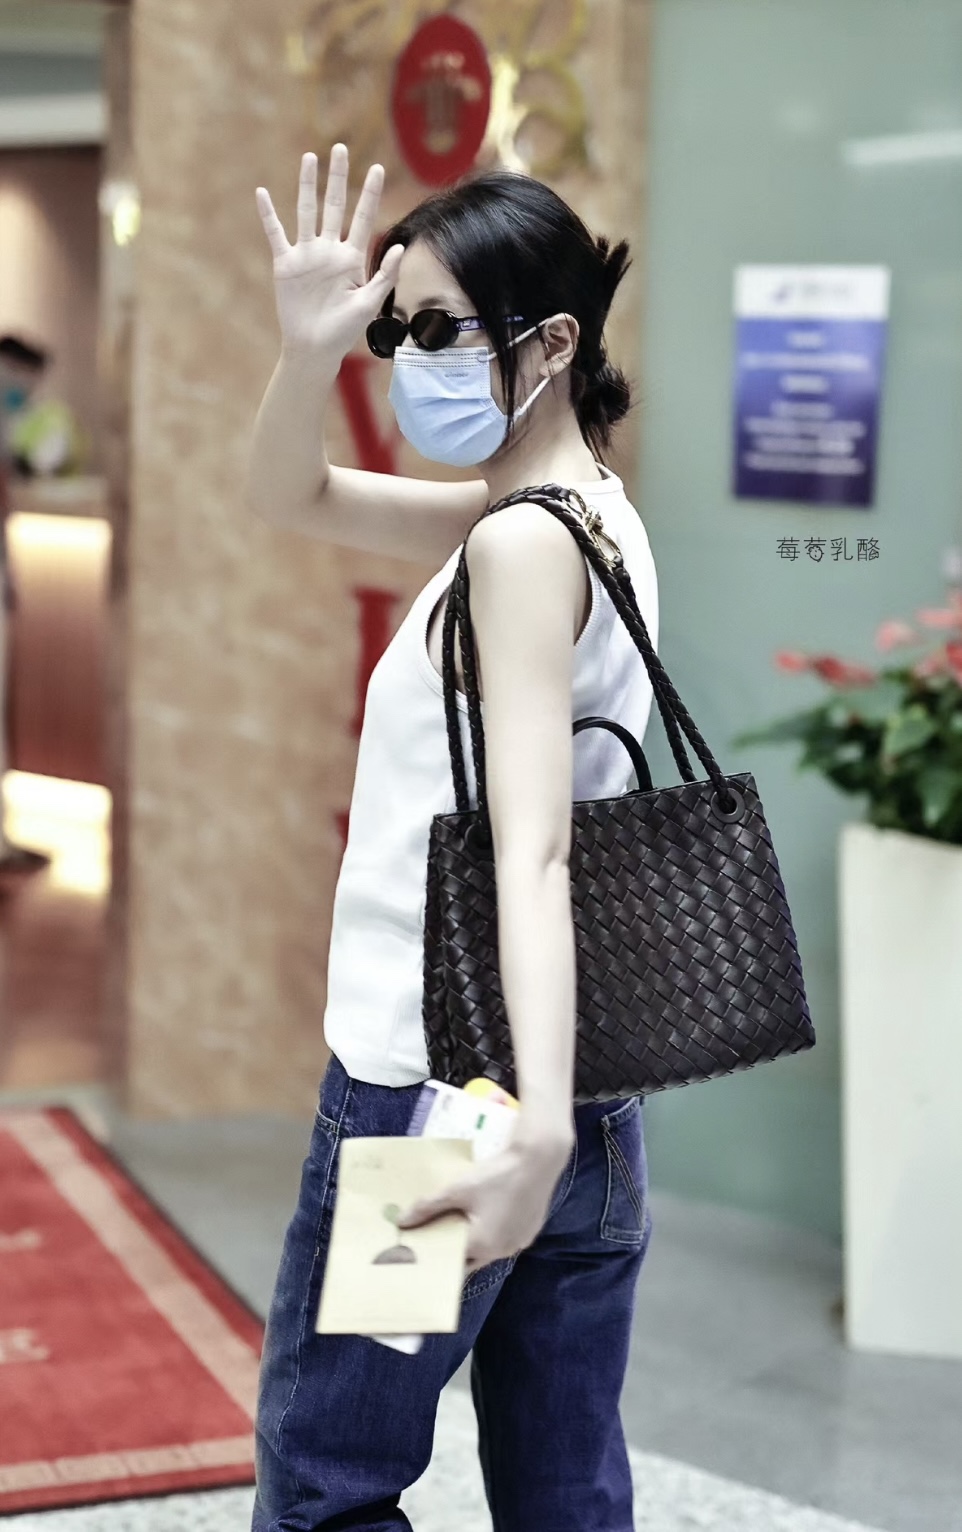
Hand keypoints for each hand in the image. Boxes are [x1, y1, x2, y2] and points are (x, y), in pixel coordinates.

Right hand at [255, 143, 403, 362]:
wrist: (314, 348)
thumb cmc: (344, 331)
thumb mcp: (369, 303)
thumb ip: (384, 275)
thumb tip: (399, 246)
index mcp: (352, 258)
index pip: (363, 218)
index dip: (370, 193)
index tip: (377, 168)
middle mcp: (329, 250)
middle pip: (334, 205)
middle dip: (338, 177)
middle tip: (341, 148)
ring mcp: (307, 255)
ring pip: (306, 211)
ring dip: (308, 184)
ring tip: (310, 158)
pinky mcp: (286, 264)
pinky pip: (275, 234)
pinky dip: (268, 215)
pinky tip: (262, 193)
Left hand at [395, 1135, 572, 1273]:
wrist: (539, 1158)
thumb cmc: (497, 1175)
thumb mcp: (458, 1188)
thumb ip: (428, 1207)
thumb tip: (401, 1222)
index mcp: (482, 1246)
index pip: (450, 1261)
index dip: (434, 1255)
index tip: (420, 1250)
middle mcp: (501, 1252)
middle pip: (469, 1259)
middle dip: (452, 1250)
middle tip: (435, 1235)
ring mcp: (518, 1244)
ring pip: (487, 1250)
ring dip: (473, 1241)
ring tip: (457, 1222)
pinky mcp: (529, 1232)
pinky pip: (503, 1239)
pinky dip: (492, 1232)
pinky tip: (487, 1213)